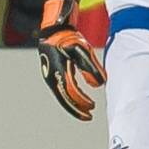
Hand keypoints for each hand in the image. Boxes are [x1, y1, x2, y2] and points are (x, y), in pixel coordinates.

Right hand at [36, 0, 106, 119]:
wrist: (53, 31)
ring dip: (73, 104)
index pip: (71, 92)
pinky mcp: (51, 75)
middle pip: (64, 98)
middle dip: (77, 109)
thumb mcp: (83, 51)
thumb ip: (91, 68)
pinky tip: (78, 99)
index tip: (93, 107)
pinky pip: (60, 90)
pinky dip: (69, 97)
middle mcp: (52, 76)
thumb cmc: (69, 39)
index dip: (82, 101)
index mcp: (60, 70)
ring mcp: (50, 76)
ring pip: (61, 96)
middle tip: (88, 116)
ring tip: (86, 110)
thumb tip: (99, 85)